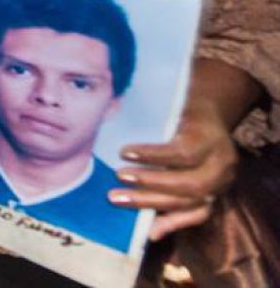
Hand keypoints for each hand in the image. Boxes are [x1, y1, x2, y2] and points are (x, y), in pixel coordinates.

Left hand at [110, 100, 236, 240]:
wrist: (211, 119)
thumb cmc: (181, 113)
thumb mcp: (171, 110)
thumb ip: (151, 122)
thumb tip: (119, 137)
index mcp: (211, 139)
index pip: (184, 152)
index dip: (154, 155)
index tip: (123, 152)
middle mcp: (222, 164)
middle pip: (190, 183)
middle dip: (151, 184)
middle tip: (118, 177)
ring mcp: (222, 183)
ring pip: (191, 202)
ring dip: (153, 204)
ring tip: (119, 199)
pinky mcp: (217, 197)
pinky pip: (197, 215)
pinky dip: (173, 222)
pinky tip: (150, 230)